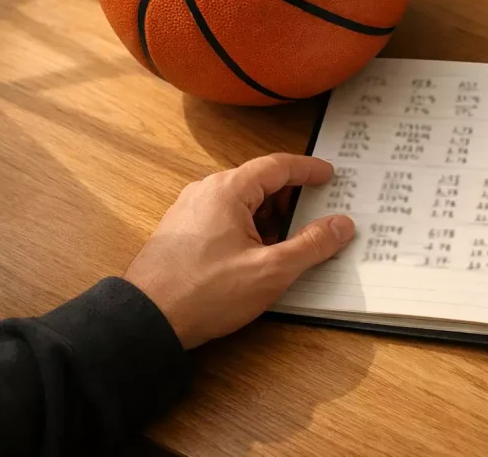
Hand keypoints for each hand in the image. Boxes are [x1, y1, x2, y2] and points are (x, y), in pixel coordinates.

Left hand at [125, 153, 354, 348]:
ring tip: (295, 240)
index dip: (309, 170)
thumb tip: (341, 224)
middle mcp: (206, 192)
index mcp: (228, 190)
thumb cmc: (205, 292)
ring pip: (243, 203)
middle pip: (260, 183)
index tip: (331, 176)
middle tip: (320, 213)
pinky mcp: (183, 234)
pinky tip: (263, 254)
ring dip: (272, 217)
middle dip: (293, 197)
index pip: (278, 166)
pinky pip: (226, 219)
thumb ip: (311, 245)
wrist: (145, 322)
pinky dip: (251, 228)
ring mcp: (191, 212)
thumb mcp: (270, 270)